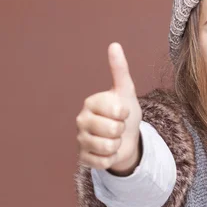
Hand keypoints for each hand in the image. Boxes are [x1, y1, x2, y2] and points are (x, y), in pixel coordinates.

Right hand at [76, 43, 142, 174]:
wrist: (126, 138)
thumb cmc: (125, 112)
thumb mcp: (126, 91)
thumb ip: (120, 70)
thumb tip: (114, 44)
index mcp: (91, 102)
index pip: (118, 111)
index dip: (126, 114)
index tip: (122, 112)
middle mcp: (81, 120)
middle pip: (112, 131)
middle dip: (122, 130)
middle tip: (118, 126)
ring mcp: (80, 140)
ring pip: (108, 147)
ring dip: (117, 145)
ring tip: (113, 138)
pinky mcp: (82, 158)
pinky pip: (103, 162)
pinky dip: (111, 159)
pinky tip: (107, 151)